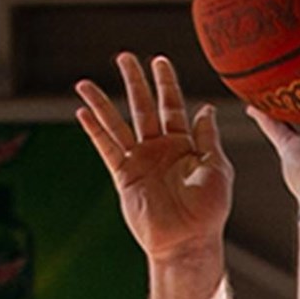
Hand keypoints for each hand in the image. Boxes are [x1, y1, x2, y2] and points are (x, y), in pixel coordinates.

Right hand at [76, 53, 233, 259]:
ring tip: (85, 83)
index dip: (165, 82)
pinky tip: (82, 114)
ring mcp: (140, 161)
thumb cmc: (208, 210)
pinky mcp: (124, 176)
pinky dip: (94, 131)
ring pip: (117, 123)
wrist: (188, 241)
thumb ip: (207, 137)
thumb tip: (205, 109)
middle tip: (124, 57)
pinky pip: (107, 148)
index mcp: (183, 144)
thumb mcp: (216, 168)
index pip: (172, 105)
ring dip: (101, 103)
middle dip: (133, 81)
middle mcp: (159, 148)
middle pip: (142, 106)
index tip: (158, 61)